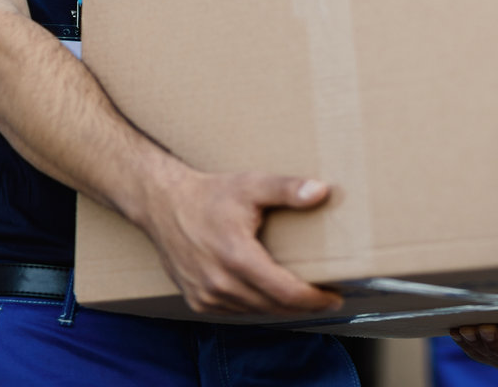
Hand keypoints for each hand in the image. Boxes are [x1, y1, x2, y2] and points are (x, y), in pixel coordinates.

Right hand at [142, 168, 343, 315]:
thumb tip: (322, 191)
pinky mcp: (196, 300)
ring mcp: (206, 295)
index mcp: (236, 257)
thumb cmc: (209, 194)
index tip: (335, 296)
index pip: (285, 293)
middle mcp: (219, 283)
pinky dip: (256, 305)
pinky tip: (269, 295)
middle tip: (327, 296)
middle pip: (273, 307)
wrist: (162, 205)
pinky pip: (235, 310)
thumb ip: (287, 189)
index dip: (314, 299)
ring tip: (303, 296)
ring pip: (255, 311)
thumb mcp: (251, 184)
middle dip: (304, 305)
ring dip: (280, 307)